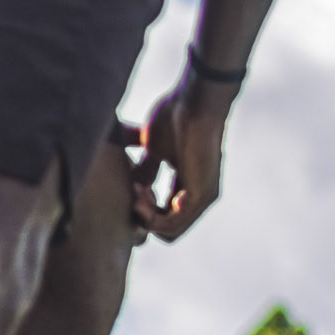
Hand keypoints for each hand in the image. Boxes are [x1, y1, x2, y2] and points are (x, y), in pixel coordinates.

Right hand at [130, 72, 238, 240]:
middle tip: (134, 187)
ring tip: (136, 188)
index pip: (165, 214)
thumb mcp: (155, 148)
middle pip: (166, 228)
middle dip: (142, 214)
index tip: (131, 185)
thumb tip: (132, 183)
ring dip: (144, 215)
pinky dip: (150, 216)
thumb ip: (146, 168)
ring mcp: (202, 198)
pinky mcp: (200, 196)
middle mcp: (198, 196)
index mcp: (189, 185)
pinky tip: (142, 191)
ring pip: (168, 232)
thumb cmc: (176, 116)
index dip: (143, 207)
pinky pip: (171, 226)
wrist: (195, 102)